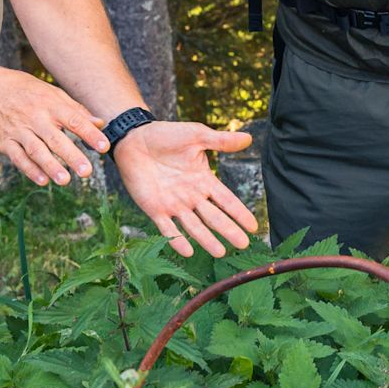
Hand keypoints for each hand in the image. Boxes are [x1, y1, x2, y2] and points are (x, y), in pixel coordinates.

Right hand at [0, 62, 107, 186]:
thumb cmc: (26, 90)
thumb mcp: (52, 93)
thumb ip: (76, 110)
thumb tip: (100, 123)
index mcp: (51, 104)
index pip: (74, 120)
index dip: (89, 134)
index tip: (104, 147)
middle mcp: (35, 117)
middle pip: (55, 139)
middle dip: (72, 155)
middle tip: (87, 172)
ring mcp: (18, 130)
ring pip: (36, 150)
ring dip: (51, 166)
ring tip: (65, 180)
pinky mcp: (4, 141)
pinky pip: (17, 157)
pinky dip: (29, 169)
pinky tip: (42, 180)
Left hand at [112, 123, 259, 257]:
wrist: (134, 138)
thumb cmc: (166, 135)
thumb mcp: (197, 135)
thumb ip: (221, 141)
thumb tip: (249, 138)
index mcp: (204, 180)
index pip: (226, 200)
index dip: (240, 213)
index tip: (254, 227)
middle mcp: (191, 196)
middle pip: (214, 217)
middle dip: (228, 231)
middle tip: (243, 245)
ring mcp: (173, 204)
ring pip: (194, 226)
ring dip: (206, 240)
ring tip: (220, 252)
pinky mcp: (154, 208)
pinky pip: (167, 228)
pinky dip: (177, 240)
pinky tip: (187, 251)